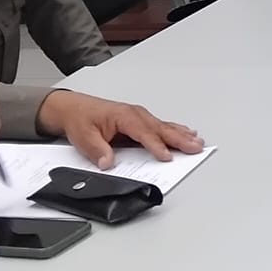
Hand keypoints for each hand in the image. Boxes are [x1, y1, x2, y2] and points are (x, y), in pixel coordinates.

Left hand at [37, 90, 201, 170]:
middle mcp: (136, 115)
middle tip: (195, 148)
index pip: (143, 133)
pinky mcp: (140, 121)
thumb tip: (108, 162)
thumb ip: (97, 150)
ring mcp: (140, 117)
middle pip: (161, 129)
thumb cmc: (81, 118)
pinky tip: (187, 133)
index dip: (156, 145)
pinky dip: (177, 130)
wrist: (73, 108)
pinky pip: (162, 126)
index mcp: (124, 116)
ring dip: (182, 135)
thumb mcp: (84, 137)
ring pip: (165, 127)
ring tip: (198, 142)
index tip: (166, 156)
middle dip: (180, 139)